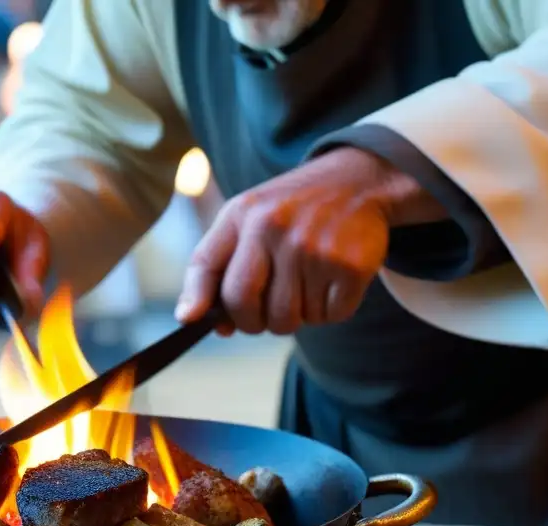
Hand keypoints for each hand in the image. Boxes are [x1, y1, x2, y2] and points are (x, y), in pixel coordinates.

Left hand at [175, 147, 436, 334]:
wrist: (358, 180)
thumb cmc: (290, 212)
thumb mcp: (245, 219)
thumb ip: (212, 265)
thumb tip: (189, 317)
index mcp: (243, 215)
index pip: (205, 266)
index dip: (198, 301)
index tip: (196, 322)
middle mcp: (274, 228)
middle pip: (246, 307)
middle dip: (254, 322)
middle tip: (268, 310)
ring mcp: (313, 247)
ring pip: (290, 320)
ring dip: (299, 314)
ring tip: (307, 282)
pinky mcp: (351, 265)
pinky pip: (329, 316)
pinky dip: (331, 310)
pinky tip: (332, 281)